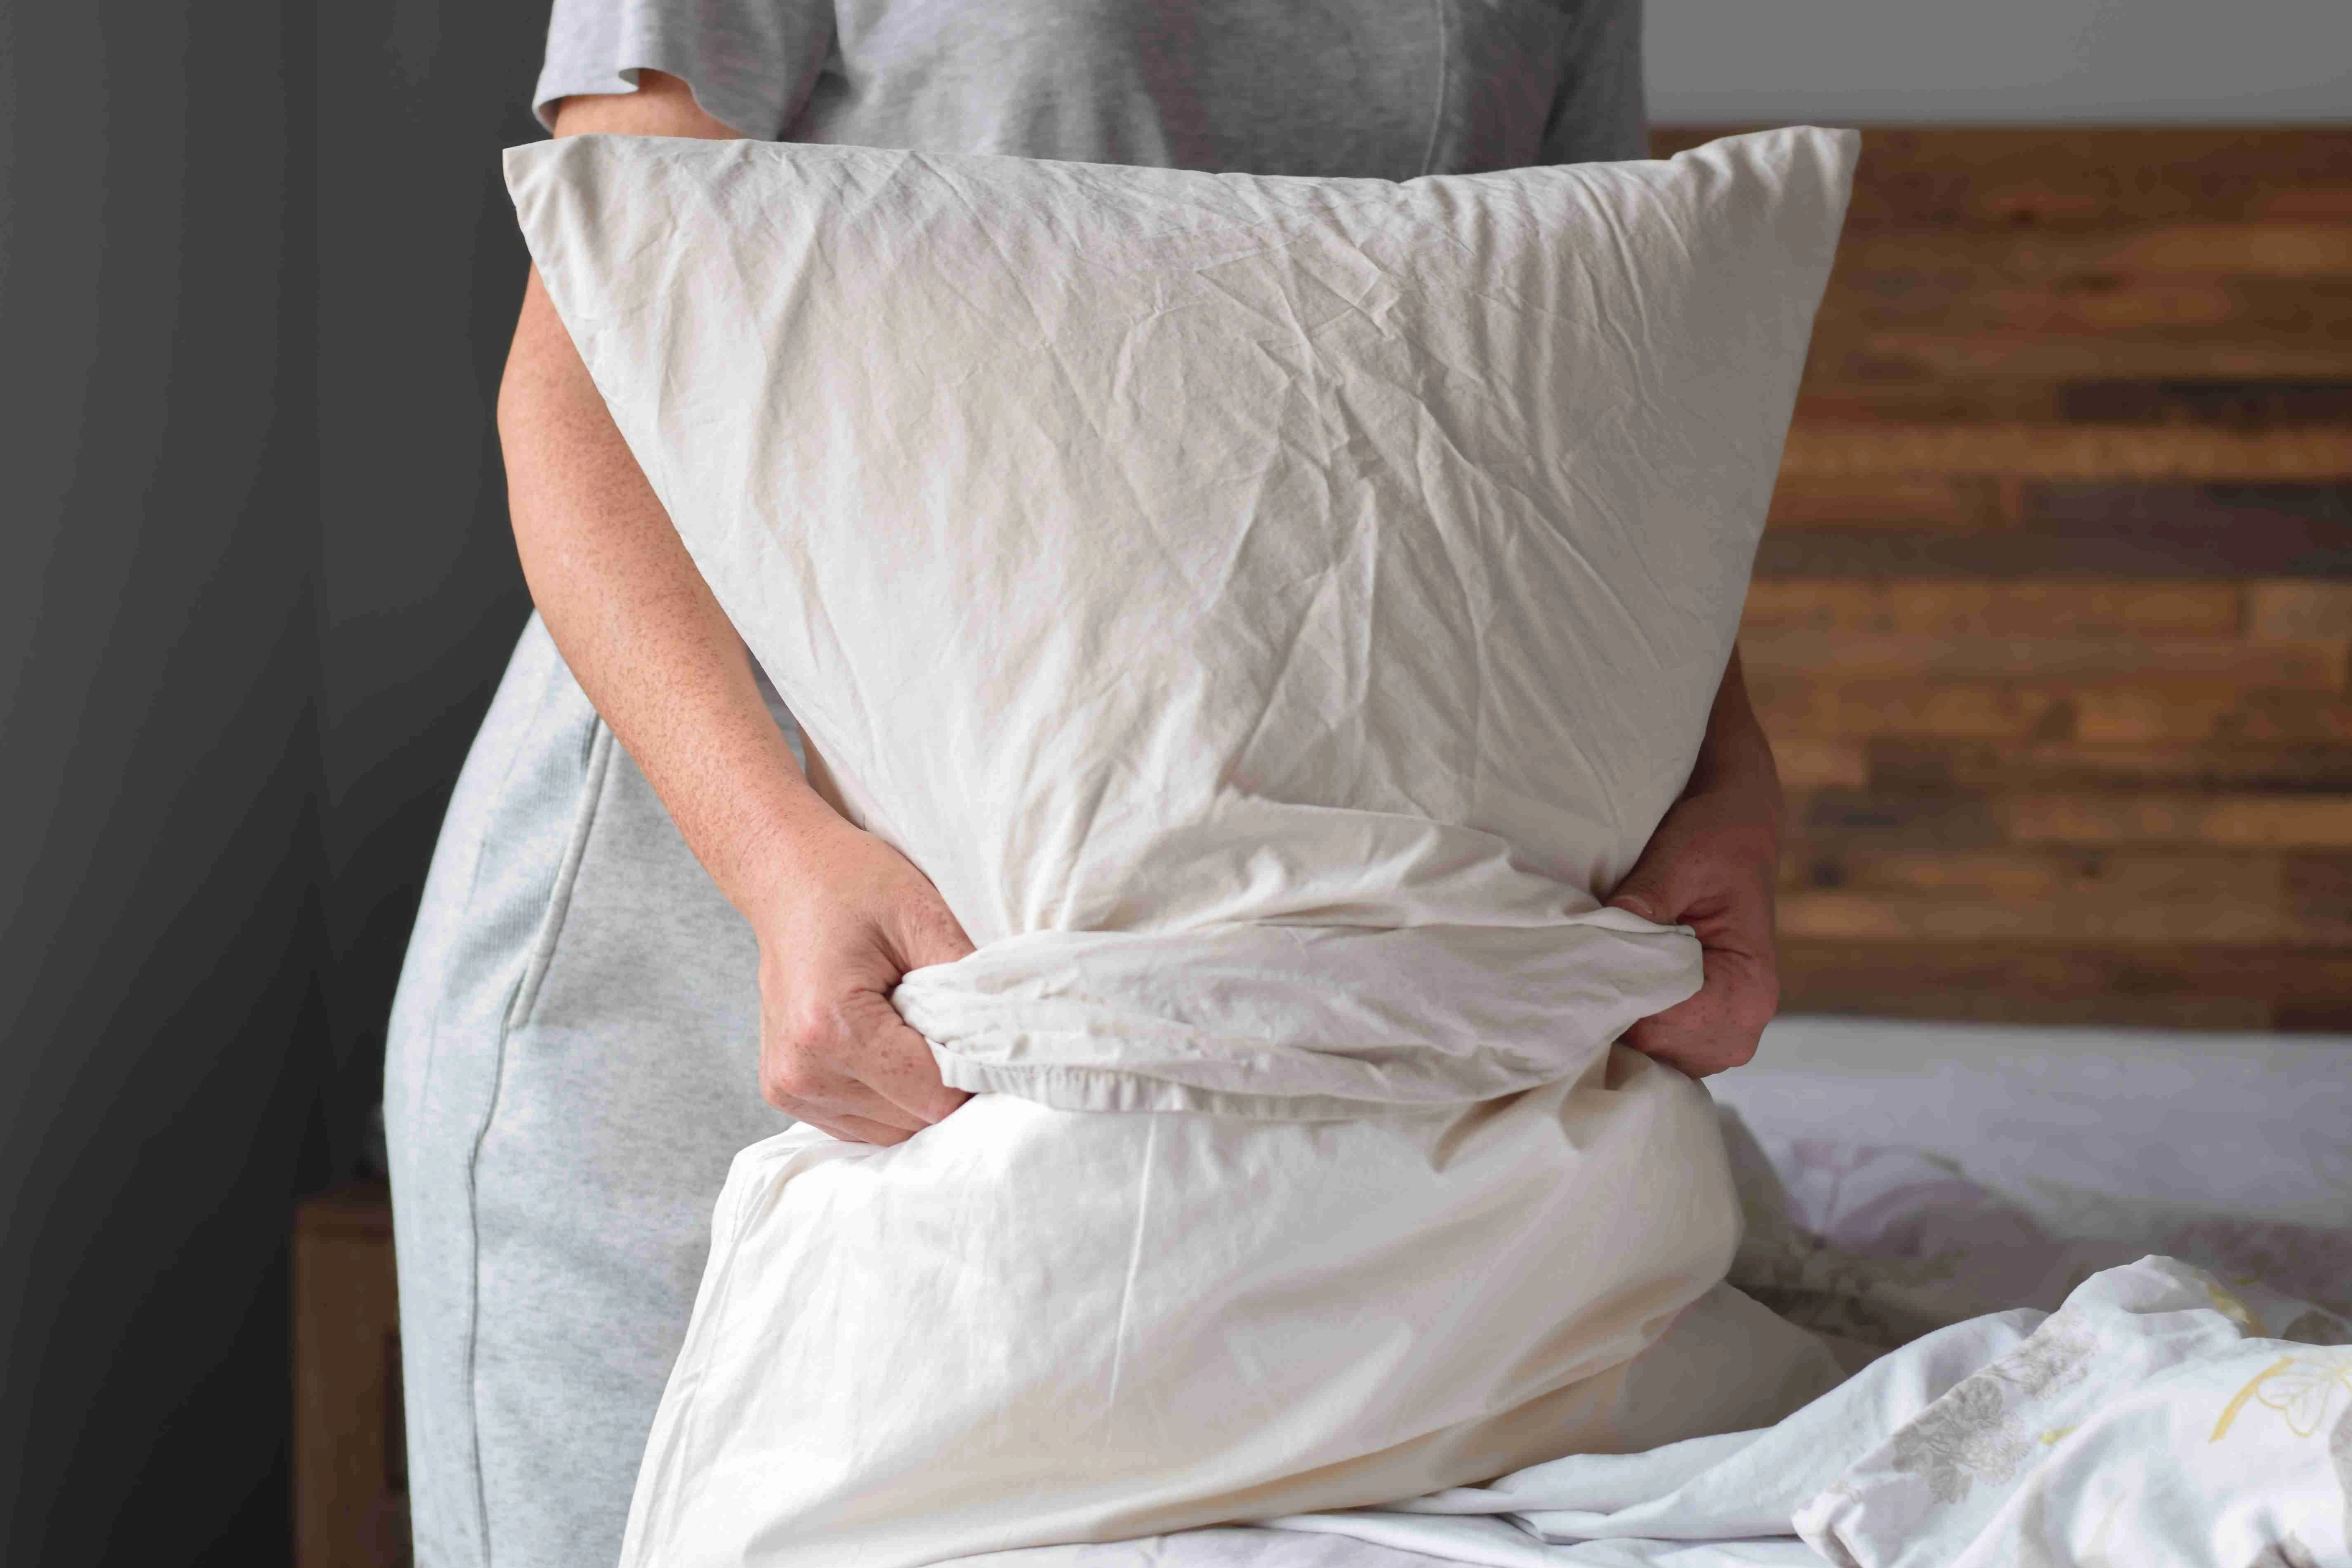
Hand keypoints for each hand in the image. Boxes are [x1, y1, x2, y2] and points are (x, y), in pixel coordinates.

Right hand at [747, 814, 975, 1143]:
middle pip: (913, 1121)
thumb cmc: (849, 883)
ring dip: (917, 1094)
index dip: (975, 1073)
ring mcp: (787, 1086)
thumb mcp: (922, 914)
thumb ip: (967, 986)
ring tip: (917, 1033)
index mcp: (832, 1029)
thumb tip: (1009, 1041)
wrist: (783, 874)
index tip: (991, 1041)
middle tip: (958, 1030)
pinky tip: (891, 1048)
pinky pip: (861, 1123)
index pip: (933, 1096)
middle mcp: (802, 1071)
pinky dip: (889, 1097)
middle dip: (947, 1083)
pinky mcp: (784, 1090)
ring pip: (890, 1131)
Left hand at [1605, 655, 1783, 1075]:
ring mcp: (1723, 1031)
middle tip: (1554, 990)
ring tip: (1572, 991)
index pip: (1664, 1028)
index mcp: (1747, 990)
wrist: (1738, 831)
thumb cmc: (1714, 840)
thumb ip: (1647, 898)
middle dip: (1606, 1023)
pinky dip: (1625, 1024)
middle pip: (1654, 1052)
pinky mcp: (1701, 1024)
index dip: (1609, 1008)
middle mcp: (1742, 1024)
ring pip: (1650, 1056)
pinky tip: (1595, 995)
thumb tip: (1605, 928)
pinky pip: (1655, 1045)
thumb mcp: (1680, 857)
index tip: (1564, 985)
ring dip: (1612, 1027)